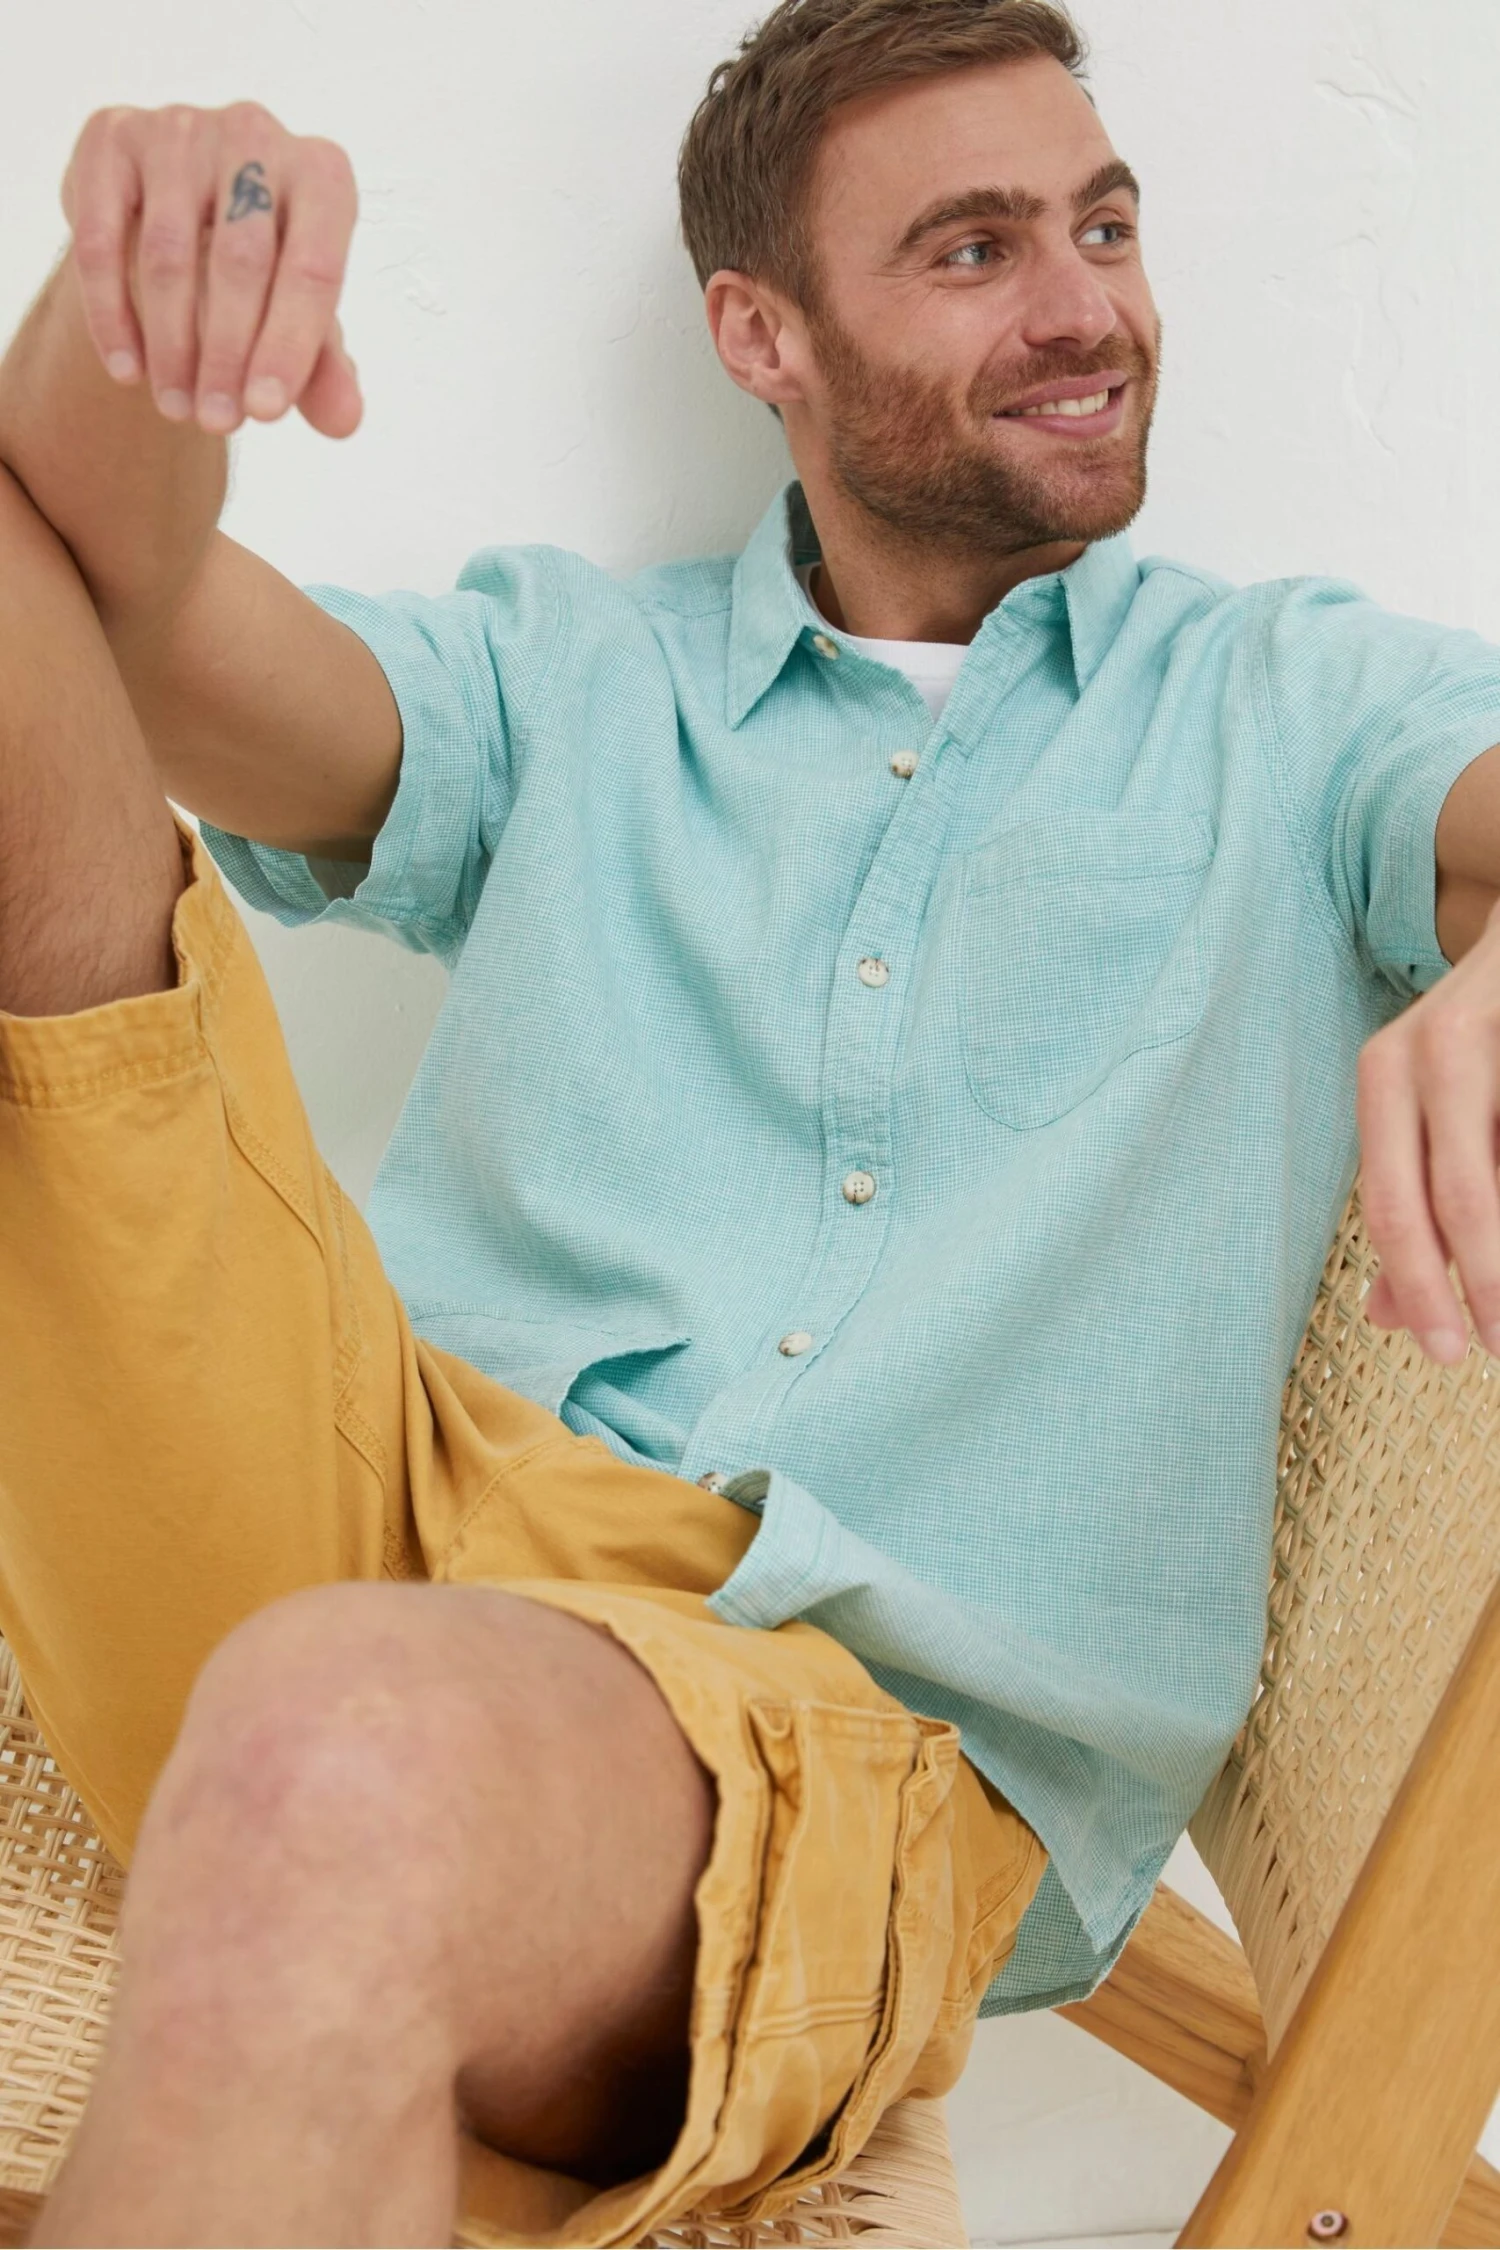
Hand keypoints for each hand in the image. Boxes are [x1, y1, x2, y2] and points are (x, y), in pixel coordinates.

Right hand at [60, 102, 361, 439]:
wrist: (178, 214)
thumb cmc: (261, 270)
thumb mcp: (299, 316)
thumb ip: (324, 367)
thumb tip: (345, 422)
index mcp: (321, 175)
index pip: (312, 268)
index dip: (288, 346)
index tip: (264, 413)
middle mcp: (255, 136)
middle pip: (241, 261)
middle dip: (226, 355)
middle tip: (216, 422)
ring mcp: (180, 129)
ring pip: (169, 253)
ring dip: (171, 345)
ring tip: (177, 408)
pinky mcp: (113, 138)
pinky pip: (101, 238)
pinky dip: (112, 313)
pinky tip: (126, 371)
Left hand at [1357, 898, 1499, 1363]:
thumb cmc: (1484, 1042)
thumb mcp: (1431, 1108)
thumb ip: (1412, 1203)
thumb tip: (1386, 1312)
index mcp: (1387, 1071)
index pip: (1395, 1204)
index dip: (1421, 1289)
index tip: (1446, 1354)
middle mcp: (1439, 1044)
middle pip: (1461, 1195)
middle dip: (1486, 1284)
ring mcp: (1498, 1024)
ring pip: (1498, 1175)